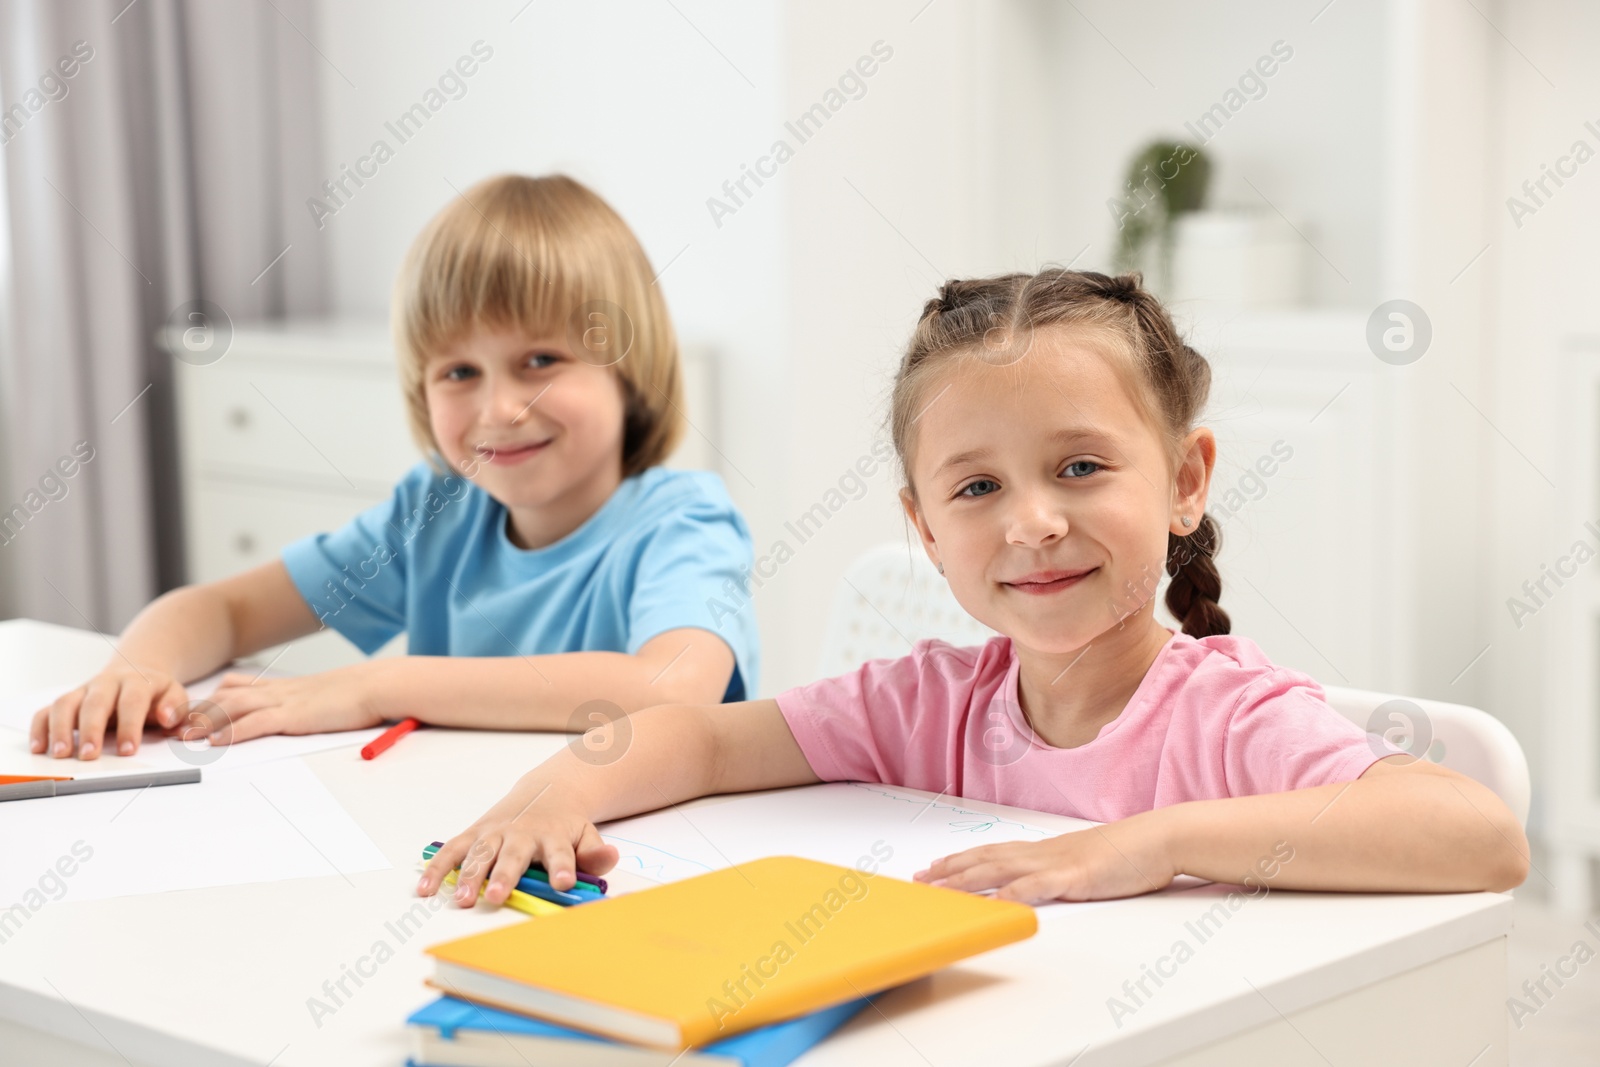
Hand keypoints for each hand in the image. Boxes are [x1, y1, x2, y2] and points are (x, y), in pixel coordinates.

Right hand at [30, 663, 188, 759]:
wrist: (136, 672)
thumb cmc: (156, 692)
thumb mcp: (175, 695)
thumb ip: (176, 708)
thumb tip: (169, 719)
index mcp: (136, 682)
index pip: (132, 701)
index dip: (130, 725)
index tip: (128, 750)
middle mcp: (107, 683)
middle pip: (95, 702)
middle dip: (91, 729)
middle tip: (90, 755)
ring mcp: (84, 691)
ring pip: (65, 704)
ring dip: (60, 729)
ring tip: (60, 754)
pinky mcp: (68, 700)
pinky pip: (47, 710)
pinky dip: (40, 727)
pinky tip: (39, 747)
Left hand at [194, 665, 384, 744]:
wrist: (377, 686)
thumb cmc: (357, 696)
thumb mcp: (322, 696)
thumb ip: (302, 704)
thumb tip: (293, 715)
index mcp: (283, 688)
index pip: (236, 687)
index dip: (209, 700)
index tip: (188, 712)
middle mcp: (278, 691)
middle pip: (226, 698)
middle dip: (197, 713)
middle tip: (173, 728)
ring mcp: (285, 701)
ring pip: (233, 708)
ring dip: (205, 723)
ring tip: (183, 738)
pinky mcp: (295, 716)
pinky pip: (256, 723)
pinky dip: (232, 732)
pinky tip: (216, 742)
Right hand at [418, 778, 618, 907]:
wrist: (546, 793)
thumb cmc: (565, 825)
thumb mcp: (587, 834)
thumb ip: (595, 852)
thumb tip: (612, 857)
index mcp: (553, 836)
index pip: (561, 854)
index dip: (562, 868)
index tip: (563, 883)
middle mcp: (522, 834)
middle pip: (514, 856)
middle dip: (505, 875)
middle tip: (496, 896)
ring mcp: (496, 833)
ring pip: (480, 854)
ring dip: (470, 876)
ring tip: (462, 899)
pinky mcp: (475, 834)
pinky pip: (453, 851)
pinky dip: (438, 867)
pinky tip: (425, 887)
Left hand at [911, 813, 1177, 903]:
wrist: (1159, 839)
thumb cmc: (1127, 853)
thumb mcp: (1083, 863)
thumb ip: (1058, 872)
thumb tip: (1040, 882)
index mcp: (1043, 851)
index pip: (991, 853)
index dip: (960, 860)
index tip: (933, 867)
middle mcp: (1042, 853)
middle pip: (985, 860)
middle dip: (949, 870)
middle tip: (919, 879)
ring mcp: (1056, 864)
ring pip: (1000, 870)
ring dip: (966, 880)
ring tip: (939, 889)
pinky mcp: (1075, 878)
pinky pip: (1037, 887)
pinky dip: (1012, 895)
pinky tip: (994, 903)